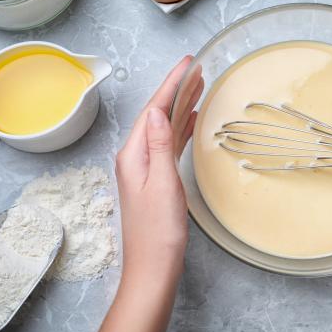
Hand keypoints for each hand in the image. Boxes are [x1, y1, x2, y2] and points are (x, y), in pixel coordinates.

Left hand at [81, 56, 202, 331]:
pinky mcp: (157, 180)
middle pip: (158, 115)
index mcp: (133, 154)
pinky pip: (168, 145)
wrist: (153, 267)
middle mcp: (136, 157)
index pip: (153, 109)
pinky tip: (190, 123)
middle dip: (177, 91)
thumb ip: (159, 145)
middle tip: (197, 70)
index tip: (188, 63)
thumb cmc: (158, 231)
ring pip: (164, 128)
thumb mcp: (161, 184)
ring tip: (199, 88)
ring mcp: (145, 169)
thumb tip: (158, 109)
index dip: (171, 85)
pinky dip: (180, 129)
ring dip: (180, 107)